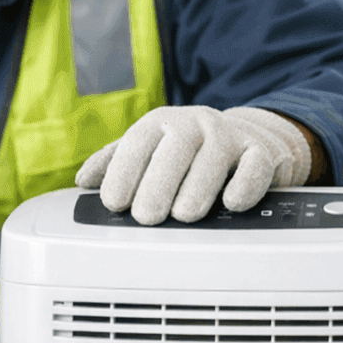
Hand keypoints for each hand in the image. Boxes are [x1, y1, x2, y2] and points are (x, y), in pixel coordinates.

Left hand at [75, 105, 311, 224]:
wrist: (248, 139)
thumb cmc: (188, 151)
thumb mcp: (148, 150)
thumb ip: (114, 162)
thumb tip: (83, 181)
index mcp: (159, 124)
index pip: (137, 144)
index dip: (123, 172)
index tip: (114, 202)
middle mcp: (192, 125)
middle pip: (173, 151)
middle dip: (157, 185)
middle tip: (147, 217)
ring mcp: (227, 136)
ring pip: (213, 158)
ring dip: (197, 189)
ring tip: (183, 215)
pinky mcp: (260, 153)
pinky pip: (254, 165)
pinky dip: (244, 184)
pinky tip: (232, 203)